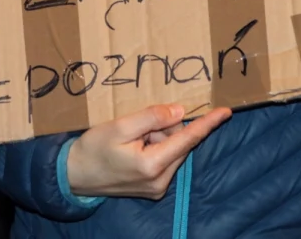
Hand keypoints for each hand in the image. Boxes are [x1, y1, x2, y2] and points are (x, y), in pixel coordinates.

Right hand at [66, 103, 231, 199]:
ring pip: (172, 150)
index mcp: (153, 164)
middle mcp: (160, 180)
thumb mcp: (120, 125)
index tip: (225, 111)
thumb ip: (152, 117)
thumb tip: (180, 112)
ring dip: (158, 138)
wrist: (75, 175)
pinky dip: (154, 148)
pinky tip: (133, 148)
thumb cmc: (94, 148)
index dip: (207, 123)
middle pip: (179, 142)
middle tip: (138, 126)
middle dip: (165, 127)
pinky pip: (164, 159)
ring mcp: (157, 187)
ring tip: (131, 140)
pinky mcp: (153, 188)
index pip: (187, 139)